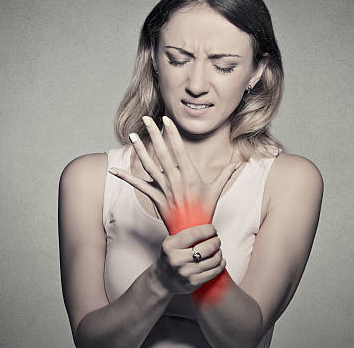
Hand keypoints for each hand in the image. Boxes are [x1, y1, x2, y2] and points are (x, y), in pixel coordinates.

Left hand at [108, 115, 240, 233]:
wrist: (192, 234)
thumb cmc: (205, 211)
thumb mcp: (216, 191)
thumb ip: (225, 174)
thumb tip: (239, 163)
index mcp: (190, 175)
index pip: (179, 149)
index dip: (172, 134)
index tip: (165, 120)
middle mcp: (176, 180)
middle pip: (162, 153)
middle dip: (154, 134)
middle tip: (147, 119)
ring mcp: (164, 189)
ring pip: (149, 166)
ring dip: (139, 150)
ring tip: (133, 135)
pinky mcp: (155, 199)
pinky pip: (138, 186)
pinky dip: (125, 178)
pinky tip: (114, 170)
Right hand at [150, 224, 225, 294]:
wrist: (162, 280)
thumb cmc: (170, 257)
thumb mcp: (170, 242)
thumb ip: (183, 233)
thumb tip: (203, 221)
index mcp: (171, 246)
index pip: (195, 234)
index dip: (208, 230)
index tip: (213, 229)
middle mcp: (177, 259)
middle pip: (207, 247)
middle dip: (216, 241)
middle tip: (216, 239)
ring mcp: (186, 272)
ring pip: (213, 260)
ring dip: (219, 253)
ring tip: (218, 250)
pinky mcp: (193, 282)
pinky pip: (213, 272)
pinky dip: (220, 265)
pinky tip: (220, 260)